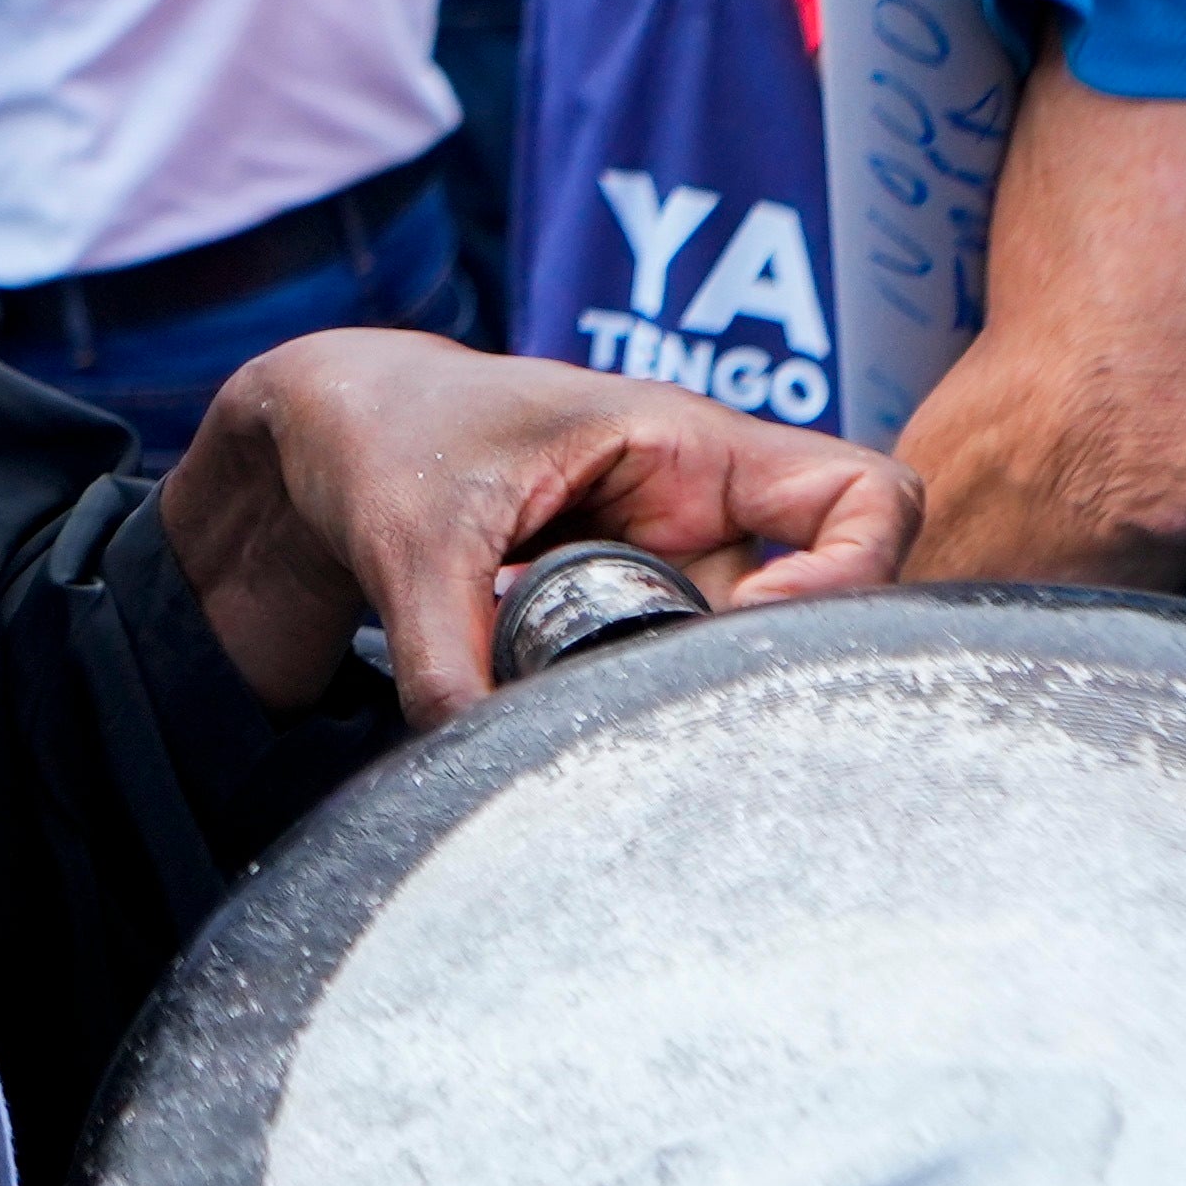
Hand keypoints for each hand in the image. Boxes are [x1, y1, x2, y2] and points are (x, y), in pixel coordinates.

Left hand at [168, 326, 911, 725]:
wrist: (319, 436)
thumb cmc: (382, 433)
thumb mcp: (411, 538)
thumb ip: (448, 649)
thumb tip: (478, 752)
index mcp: (686, 446)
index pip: (866, 494)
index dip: (853, 574)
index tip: (756, 630)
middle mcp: (699, 510)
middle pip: (819, 599)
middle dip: (764, 664)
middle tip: (668, 708)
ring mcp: (666, 568)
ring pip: (738, 652)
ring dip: (683, 692)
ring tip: (595, 706)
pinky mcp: (618, 615)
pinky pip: (665, 672)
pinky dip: (630, 705)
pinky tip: (564, 713)